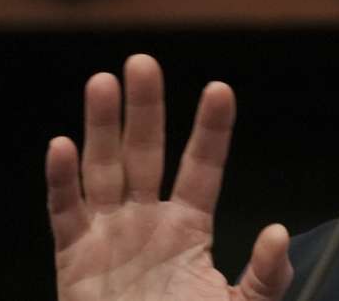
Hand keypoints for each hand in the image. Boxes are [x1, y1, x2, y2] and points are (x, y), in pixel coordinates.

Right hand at [46, 54, 292, 300]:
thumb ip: (264, 275)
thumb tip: (277, 233)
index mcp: (189, 227)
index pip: (202, 166)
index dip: (210, 129)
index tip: (219, 90)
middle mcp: (147, 221)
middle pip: (146, 153)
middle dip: (144, 108)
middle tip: (143, 63)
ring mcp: (109, 235)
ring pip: (104, 169)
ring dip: (101, 127)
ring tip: (103, 82)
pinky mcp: (73, 258)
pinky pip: (64, 212)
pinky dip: (61, 180)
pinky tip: (62, 146)